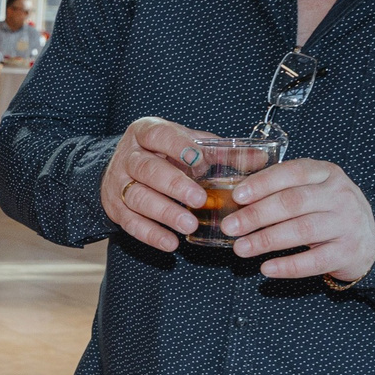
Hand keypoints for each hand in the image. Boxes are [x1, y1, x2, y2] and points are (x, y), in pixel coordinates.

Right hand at [98, 116, 213, 250]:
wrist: (122, 169)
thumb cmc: (162, 155)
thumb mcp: (186, 144)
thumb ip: (219, 152)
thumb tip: (259, 160)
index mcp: (145, 132)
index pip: (158, 135)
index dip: (178, 146)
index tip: (200, 161)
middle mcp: (128, 156)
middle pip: (147, 169)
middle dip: (174, 185)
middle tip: (199, 199)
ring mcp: (118, 183)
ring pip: (138, 197)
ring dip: (165, 213)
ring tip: (189, 225)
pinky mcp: (114, 207)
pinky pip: (130, 222)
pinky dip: (151, 234)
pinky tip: (171, 242)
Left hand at [221, 157, 374, 282]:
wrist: (368, 240)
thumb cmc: (327, 212)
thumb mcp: (313, 191)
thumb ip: (282, 188)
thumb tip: (236, 197)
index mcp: (327, 173)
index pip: (293, 172)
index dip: (263, 183)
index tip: (237, 196)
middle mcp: (340, 195)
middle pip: (293, 202)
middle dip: (257, 215)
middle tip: (230, 227)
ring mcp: (348, 223)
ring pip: (303, 230)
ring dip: (266, 240)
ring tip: (240, 248)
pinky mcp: (349, 251)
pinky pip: (315, 260)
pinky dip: (288, 266)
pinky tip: (266, 268)